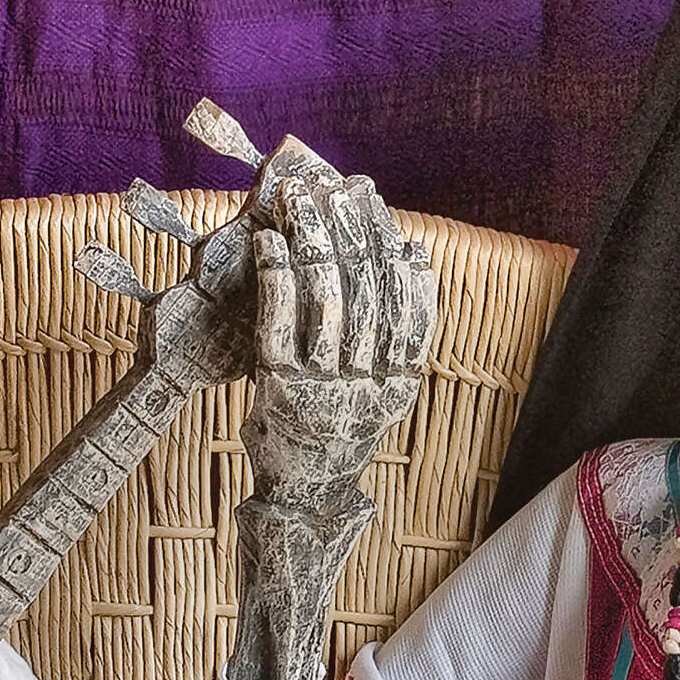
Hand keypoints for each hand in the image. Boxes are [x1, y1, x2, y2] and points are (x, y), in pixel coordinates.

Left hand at [243, 170, 432, 509]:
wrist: (306, 494)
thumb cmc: (341, 425)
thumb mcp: (383, 386)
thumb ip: (398, 330)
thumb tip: (410, 253)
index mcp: (402, 380)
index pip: (403, 297)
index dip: (386, 244)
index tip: (373, 201)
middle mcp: (369, 385)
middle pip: (365, 293)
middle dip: (349, 231)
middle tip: (333, 186)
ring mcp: (324, 388)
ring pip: (326, 303)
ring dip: (312, 243)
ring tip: (300, 201)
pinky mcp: (280, 390)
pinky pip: (279, 326)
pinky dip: (276, 279)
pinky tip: (269, 243)